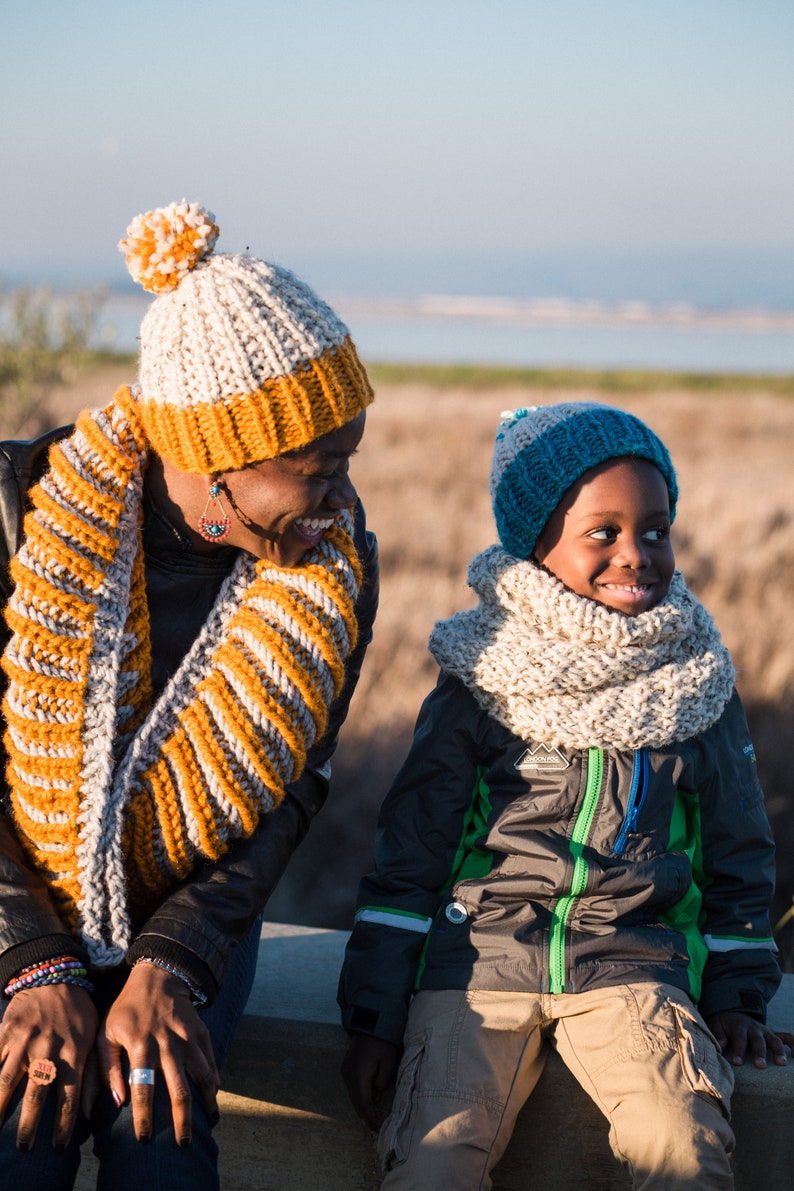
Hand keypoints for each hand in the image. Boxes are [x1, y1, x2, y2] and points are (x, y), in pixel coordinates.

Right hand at [0, 984, 98, 1150]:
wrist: (56, 976)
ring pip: (8, 1079)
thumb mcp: (93, 1038)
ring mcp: (25, 1040)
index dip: (64, 1123)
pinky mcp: (7, 1031)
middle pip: (37, 1093)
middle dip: (30, 1124)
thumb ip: (94, 1073)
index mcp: (73, 1052)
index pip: (69, 1096)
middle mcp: (48, 1049)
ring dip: (1, 1107)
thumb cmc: (78, 1013)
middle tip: (25, 1147)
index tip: (59, 1147)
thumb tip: (93, 1110)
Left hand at [97, 963, 218, 1145]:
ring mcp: (188, 1038)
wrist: (158, 977)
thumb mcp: (106, 1033)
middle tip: (183, 1144)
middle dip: (182, 1122)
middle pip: (179, 1091)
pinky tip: (213, 1097)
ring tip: (208, 1122)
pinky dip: (214, 1082)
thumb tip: (116, 1101)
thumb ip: (106, 1068)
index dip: (144, 1117)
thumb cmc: (126, 1010)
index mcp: (141, 1046)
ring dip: (206, 1103)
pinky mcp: (202, 1033)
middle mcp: (168, 1044)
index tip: (145, 1139)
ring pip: (202, 1077)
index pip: (143, 1090)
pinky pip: (211, 1062)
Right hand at [340, 1032, 400, 1130]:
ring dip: (363, 1106)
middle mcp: (348, 1075)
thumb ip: (383, 1082)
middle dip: (366, 1116)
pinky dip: (360, 1096)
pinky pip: (352, 1087)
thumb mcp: (389, 1063)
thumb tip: (377, 1093)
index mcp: (359, 1075)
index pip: (363, 1104)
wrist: (371, 1024)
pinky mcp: (346, 1067)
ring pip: (353, 1096)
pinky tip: (369, 1100)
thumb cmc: (383, 1043)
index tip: (378, 1129)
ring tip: (374, 1116)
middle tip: (377, 1127)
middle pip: (356, 1102)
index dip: (370, 1119)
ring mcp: (345, 1071)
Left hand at [707, 1010, 793, 1068]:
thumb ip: (717, 1034)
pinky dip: (793, 1044)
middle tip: (761, 1066)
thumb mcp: (715, 1024)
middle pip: (758, 1040)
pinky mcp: (772, 1034)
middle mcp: (754, 1028)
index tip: (737, 1063)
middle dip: (760, 1053)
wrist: (733, 1011)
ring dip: (779, 1050)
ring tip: (782, 1063)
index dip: (739, 1051)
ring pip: (774, 1039)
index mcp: (739, 1026)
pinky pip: (786, 1037)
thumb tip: (721, 1045)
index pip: (740, 1039)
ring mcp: (765, 1031)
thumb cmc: (724, 1023)